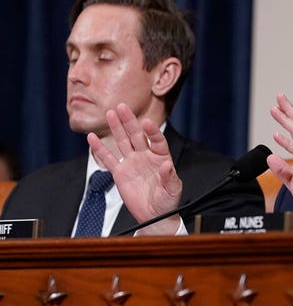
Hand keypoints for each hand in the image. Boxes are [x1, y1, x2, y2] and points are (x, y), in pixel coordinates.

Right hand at [87, 103, 182, 234]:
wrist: (155, 215)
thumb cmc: (167, 202)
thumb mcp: (173, 190)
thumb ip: (170, 177)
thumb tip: (168, 165)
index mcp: (161, 158)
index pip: (157, 140)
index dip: (152, 132)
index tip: (147, 123)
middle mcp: (146, 156)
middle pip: (136, 135)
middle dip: (130, 121)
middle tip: (122, 107)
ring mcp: (132, 163)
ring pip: (122, 142)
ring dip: (116, 128)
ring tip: (110, 113)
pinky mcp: (120, 173)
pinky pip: (108, 158)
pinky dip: (100, 148)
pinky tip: (92, 137)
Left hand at [268, 93, 292, 228]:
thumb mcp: (292, 181)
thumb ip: (282, 169)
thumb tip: (270, 157)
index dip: (289, 116)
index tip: (279, 106)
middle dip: (289, 110)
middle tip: (279, 96)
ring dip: (286, 121)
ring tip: (275, 110)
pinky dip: (287, 142)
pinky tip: (277, 134)